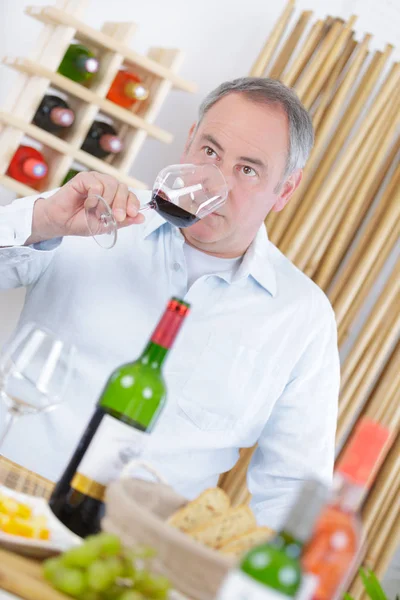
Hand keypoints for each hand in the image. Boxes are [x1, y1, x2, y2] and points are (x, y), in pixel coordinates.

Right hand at [29, 172, 144, 242]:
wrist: (61, 223)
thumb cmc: (82, 222)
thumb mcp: (107, 225)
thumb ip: (124, 221)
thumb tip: (142, 218)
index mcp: (114, 196)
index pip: (130, 195)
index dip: (133, 204)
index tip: (132, 214)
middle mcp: (107, 185)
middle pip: (123, 188)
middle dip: (121, 204)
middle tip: (116, 217)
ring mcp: (95, 180)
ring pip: (111, 184)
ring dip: (106, 202)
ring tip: (97, 212)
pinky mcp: (83, 178)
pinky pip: (96, 184)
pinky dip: (94, 197)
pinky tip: (88, 205)